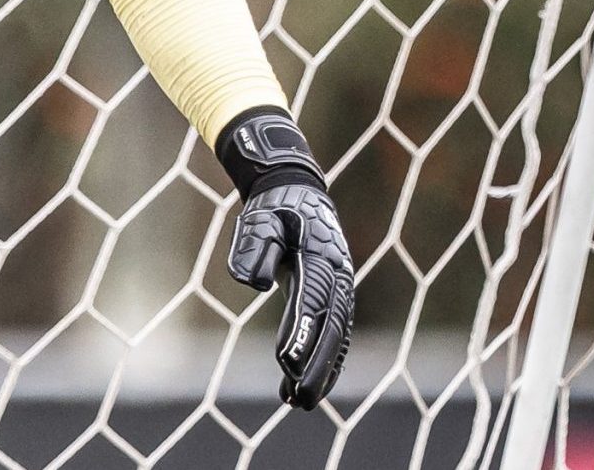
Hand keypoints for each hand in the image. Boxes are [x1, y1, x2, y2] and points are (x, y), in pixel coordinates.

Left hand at [215, 108, 354, 410]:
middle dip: (316, 365)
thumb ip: (254, 248)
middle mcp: (338, 276)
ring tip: (299, 402)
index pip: (312, 302)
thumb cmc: (274, 207)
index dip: (301, 334)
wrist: (296, 191)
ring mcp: (341, 286)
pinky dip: (325, 360)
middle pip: (331, 327)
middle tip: (297, 398)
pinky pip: (335, 333)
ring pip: (337, 336)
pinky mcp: (334, 295)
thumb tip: (253, 283)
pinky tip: (307, 386)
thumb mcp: (259, 218)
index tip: (285, 362)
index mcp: (321, 257)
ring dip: (321, 371)